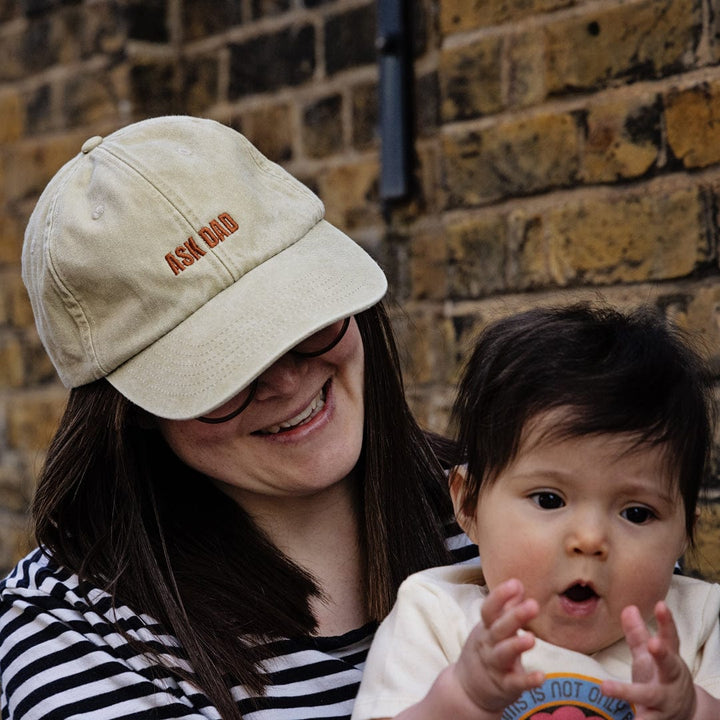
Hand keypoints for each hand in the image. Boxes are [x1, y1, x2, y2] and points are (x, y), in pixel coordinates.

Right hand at [450, 578, 544, 717]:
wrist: (468, 689)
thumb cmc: (487, 650)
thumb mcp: (492, 628)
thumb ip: (506, 607)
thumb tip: (518, 583)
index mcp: (486, 628)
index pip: (489, 609)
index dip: (500, 596)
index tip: (515, 583)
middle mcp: (488, 645)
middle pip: (499, 629)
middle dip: (514, 616)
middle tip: (533, 605)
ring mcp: (495, 666)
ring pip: (503, 654)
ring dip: (516, 645)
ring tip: (532, 638)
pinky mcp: (504, 686)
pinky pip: (515, 683)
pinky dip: (527, 680)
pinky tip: (541, 676)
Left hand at [601, 602, 698, 719]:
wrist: (685, 715)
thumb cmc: (661, 678)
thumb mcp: (650, 656)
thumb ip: (638, 634)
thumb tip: (628, 607)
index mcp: (669, 661)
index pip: (670, 638)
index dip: (667, 622)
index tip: (661, 604)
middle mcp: (669, 680)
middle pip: (668, 666)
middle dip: (662, 655)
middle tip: (654, 643)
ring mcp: (663, 702)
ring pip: (647, 697)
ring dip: (627, 692)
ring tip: (605, 687)